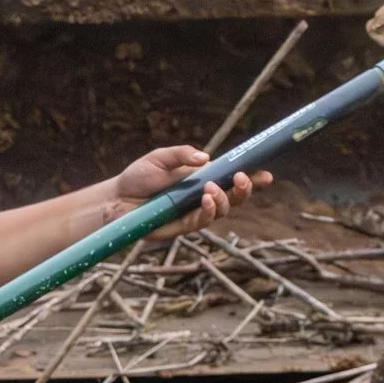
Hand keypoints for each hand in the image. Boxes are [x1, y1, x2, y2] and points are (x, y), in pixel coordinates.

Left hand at [108, 145, 271, 240]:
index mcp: (202, 179)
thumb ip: (182, 154)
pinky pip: (202, 222)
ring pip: (221, 211)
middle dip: (244, 190)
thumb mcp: (160, 158)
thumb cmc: (139, 177)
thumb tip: (206, 157)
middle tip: (243, 178)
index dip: (251, 179)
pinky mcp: (182, 227)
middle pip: (234, 198)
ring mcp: (194, 213)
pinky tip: (206, 199)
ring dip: (224, 199)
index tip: (267, 175)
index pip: (232, 179)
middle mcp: (202, 197)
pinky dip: (208, 210)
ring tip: (212, 188)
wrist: (116, 199)